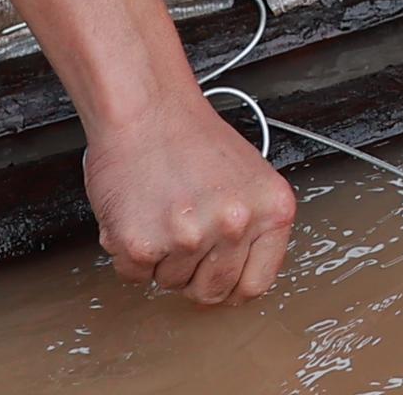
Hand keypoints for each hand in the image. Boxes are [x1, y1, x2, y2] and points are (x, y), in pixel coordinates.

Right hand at [87, 86, 293, 305]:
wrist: (146, 110)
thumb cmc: (192, 138)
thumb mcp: (251, 178)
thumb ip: (255, 227)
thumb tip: (243, 275)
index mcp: (272, 210)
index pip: (257, 283)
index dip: (232, 283)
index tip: (218, 275)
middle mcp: (235, 226)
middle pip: (212, 291)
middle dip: (194, 273)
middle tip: (184, 234)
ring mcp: (188, 238)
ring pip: (170, 283)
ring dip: (162, 258)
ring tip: (162, 212)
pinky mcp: (141, 245)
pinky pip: (134, 275)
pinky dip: (130, 253)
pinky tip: (140, 214)